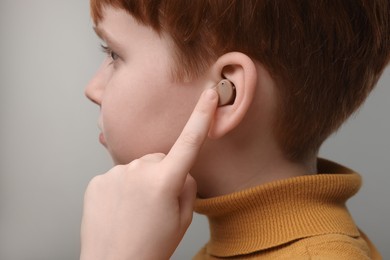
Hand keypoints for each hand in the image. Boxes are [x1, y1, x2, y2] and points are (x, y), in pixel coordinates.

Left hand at [80, 89, 218, 259]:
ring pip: (139, 168)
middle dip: (163, 174)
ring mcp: (115, 174)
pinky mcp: (97, 180)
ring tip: (137, 210)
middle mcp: (138, 170)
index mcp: (165, 181)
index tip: (210, 93)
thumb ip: (188, 187)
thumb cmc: (151, 246)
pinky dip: (122, 188)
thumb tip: (182, 171)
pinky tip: (120, 208)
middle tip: (156, 204)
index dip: (202, 115)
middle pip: (161, 159)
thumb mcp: (183, 219)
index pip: (189, 141)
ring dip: (142, 182)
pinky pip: (119, 176)